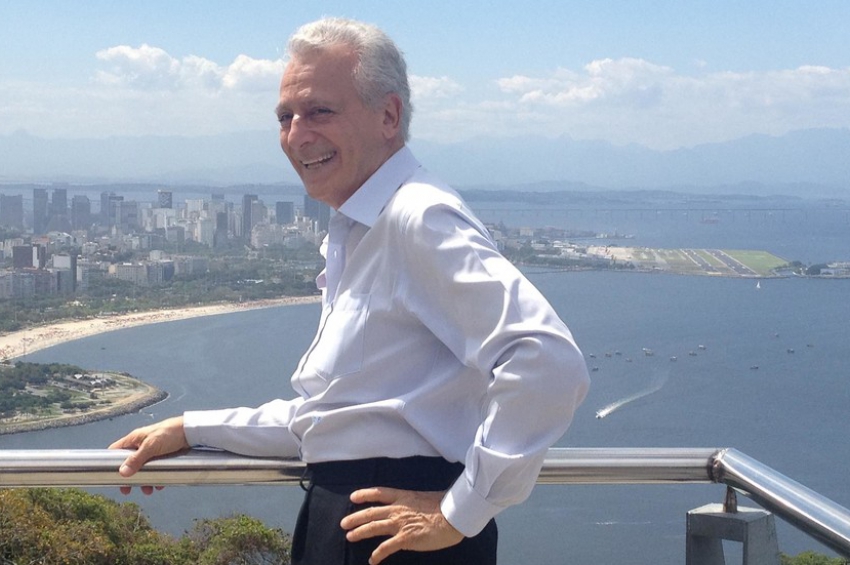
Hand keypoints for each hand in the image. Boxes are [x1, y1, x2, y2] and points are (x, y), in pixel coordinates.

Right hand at [108, 416, 188, 494]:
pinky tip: (160, 485)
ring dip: (144, 480)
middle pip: (129, 464)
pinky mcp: (163, 456)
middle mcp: (141, 445)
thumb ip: (137, 459)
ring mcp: (152, 451)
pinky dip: (156, 477)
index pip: (116, 450)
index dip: (112, 463)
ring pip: (143, 468)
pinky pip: (156, 469)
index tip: (112, 477)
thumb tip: (123, 472)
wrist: (191, 431)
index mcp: (135, 439)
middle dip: (130, 477)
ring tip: (149, 490)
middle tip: (129, 490)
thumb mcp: (151, 446)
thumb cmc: (170, 432)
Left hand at [340, 487, 463, 564]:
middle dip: (355, 517)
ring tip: (349, 537)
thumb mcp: (425, 498)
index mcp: (403, 497)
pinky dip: (377, 554)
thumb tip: (413, 509)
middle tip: (343, 523)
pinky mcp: (405, 538)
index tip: (353, 497)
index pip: (379, 493)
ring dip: (359, 532)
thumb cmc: (445, 506)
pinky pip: (386, 547)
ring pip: (373, 527)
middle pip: (371, 512)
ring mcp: (400, 523)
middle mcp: (398, 509)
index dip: (364, 494)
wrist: (454, 516)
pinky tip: (372, 560)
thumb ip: (414, 504)